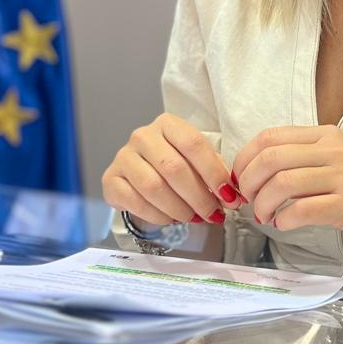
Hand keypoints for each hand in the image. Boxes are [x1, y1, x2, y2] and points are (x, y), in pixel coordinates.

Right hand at [102, 113, 242, 227]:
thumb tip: (231, 195)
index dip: (214, 173)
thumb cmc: (175, 163)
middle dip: (199, 197)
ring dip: (179, 209)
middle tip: (213, 215)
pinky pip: (135, 202)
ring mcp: (123, 157)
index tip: (229, 197)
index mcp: (168, 124)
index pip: (194, 144)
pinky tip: (171, 219)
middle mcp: (142, 136)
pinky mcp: (110, 179)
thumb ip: (214, 171)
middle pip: (174, 168)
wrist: (138, 173)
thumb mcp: (197, 160)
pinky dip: (158, 216)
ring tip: (193, 218)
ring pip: (154, 187)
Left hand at [231, 125, 342, 247]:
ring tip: (266, 217)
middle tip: (249, 202)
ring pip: (282, 184)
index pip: (269, 137)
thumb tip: (256, 173)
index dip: (244, 159)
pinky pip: (302, 210)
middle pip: (270, 159)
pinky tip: (284, 225)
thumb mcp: (336, 159)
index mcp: (325, 135)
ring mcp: (342, 176)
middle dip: (248, 184)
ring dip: (264, 205)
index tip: (240, 180)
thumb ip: (302, 159)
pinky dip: (284, 220)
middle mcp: (332, 150)